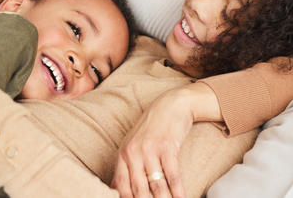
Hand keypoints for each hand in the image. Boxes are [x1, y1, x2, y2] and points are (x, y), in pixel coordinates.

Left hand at [111, 83, 220, 197]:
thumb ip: (125, 167)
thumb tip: (114, 190)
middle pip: (138, 190)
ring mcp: (150, 149)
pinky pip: (172, 175)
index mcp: (122, 154)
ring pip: (156, 186)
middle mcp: (133, 153)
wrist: (171, 105)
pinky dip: (178, 191)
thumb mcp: (133, 145)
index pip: (121, 187)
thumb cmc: (152, 128)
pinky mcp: (167, 147)